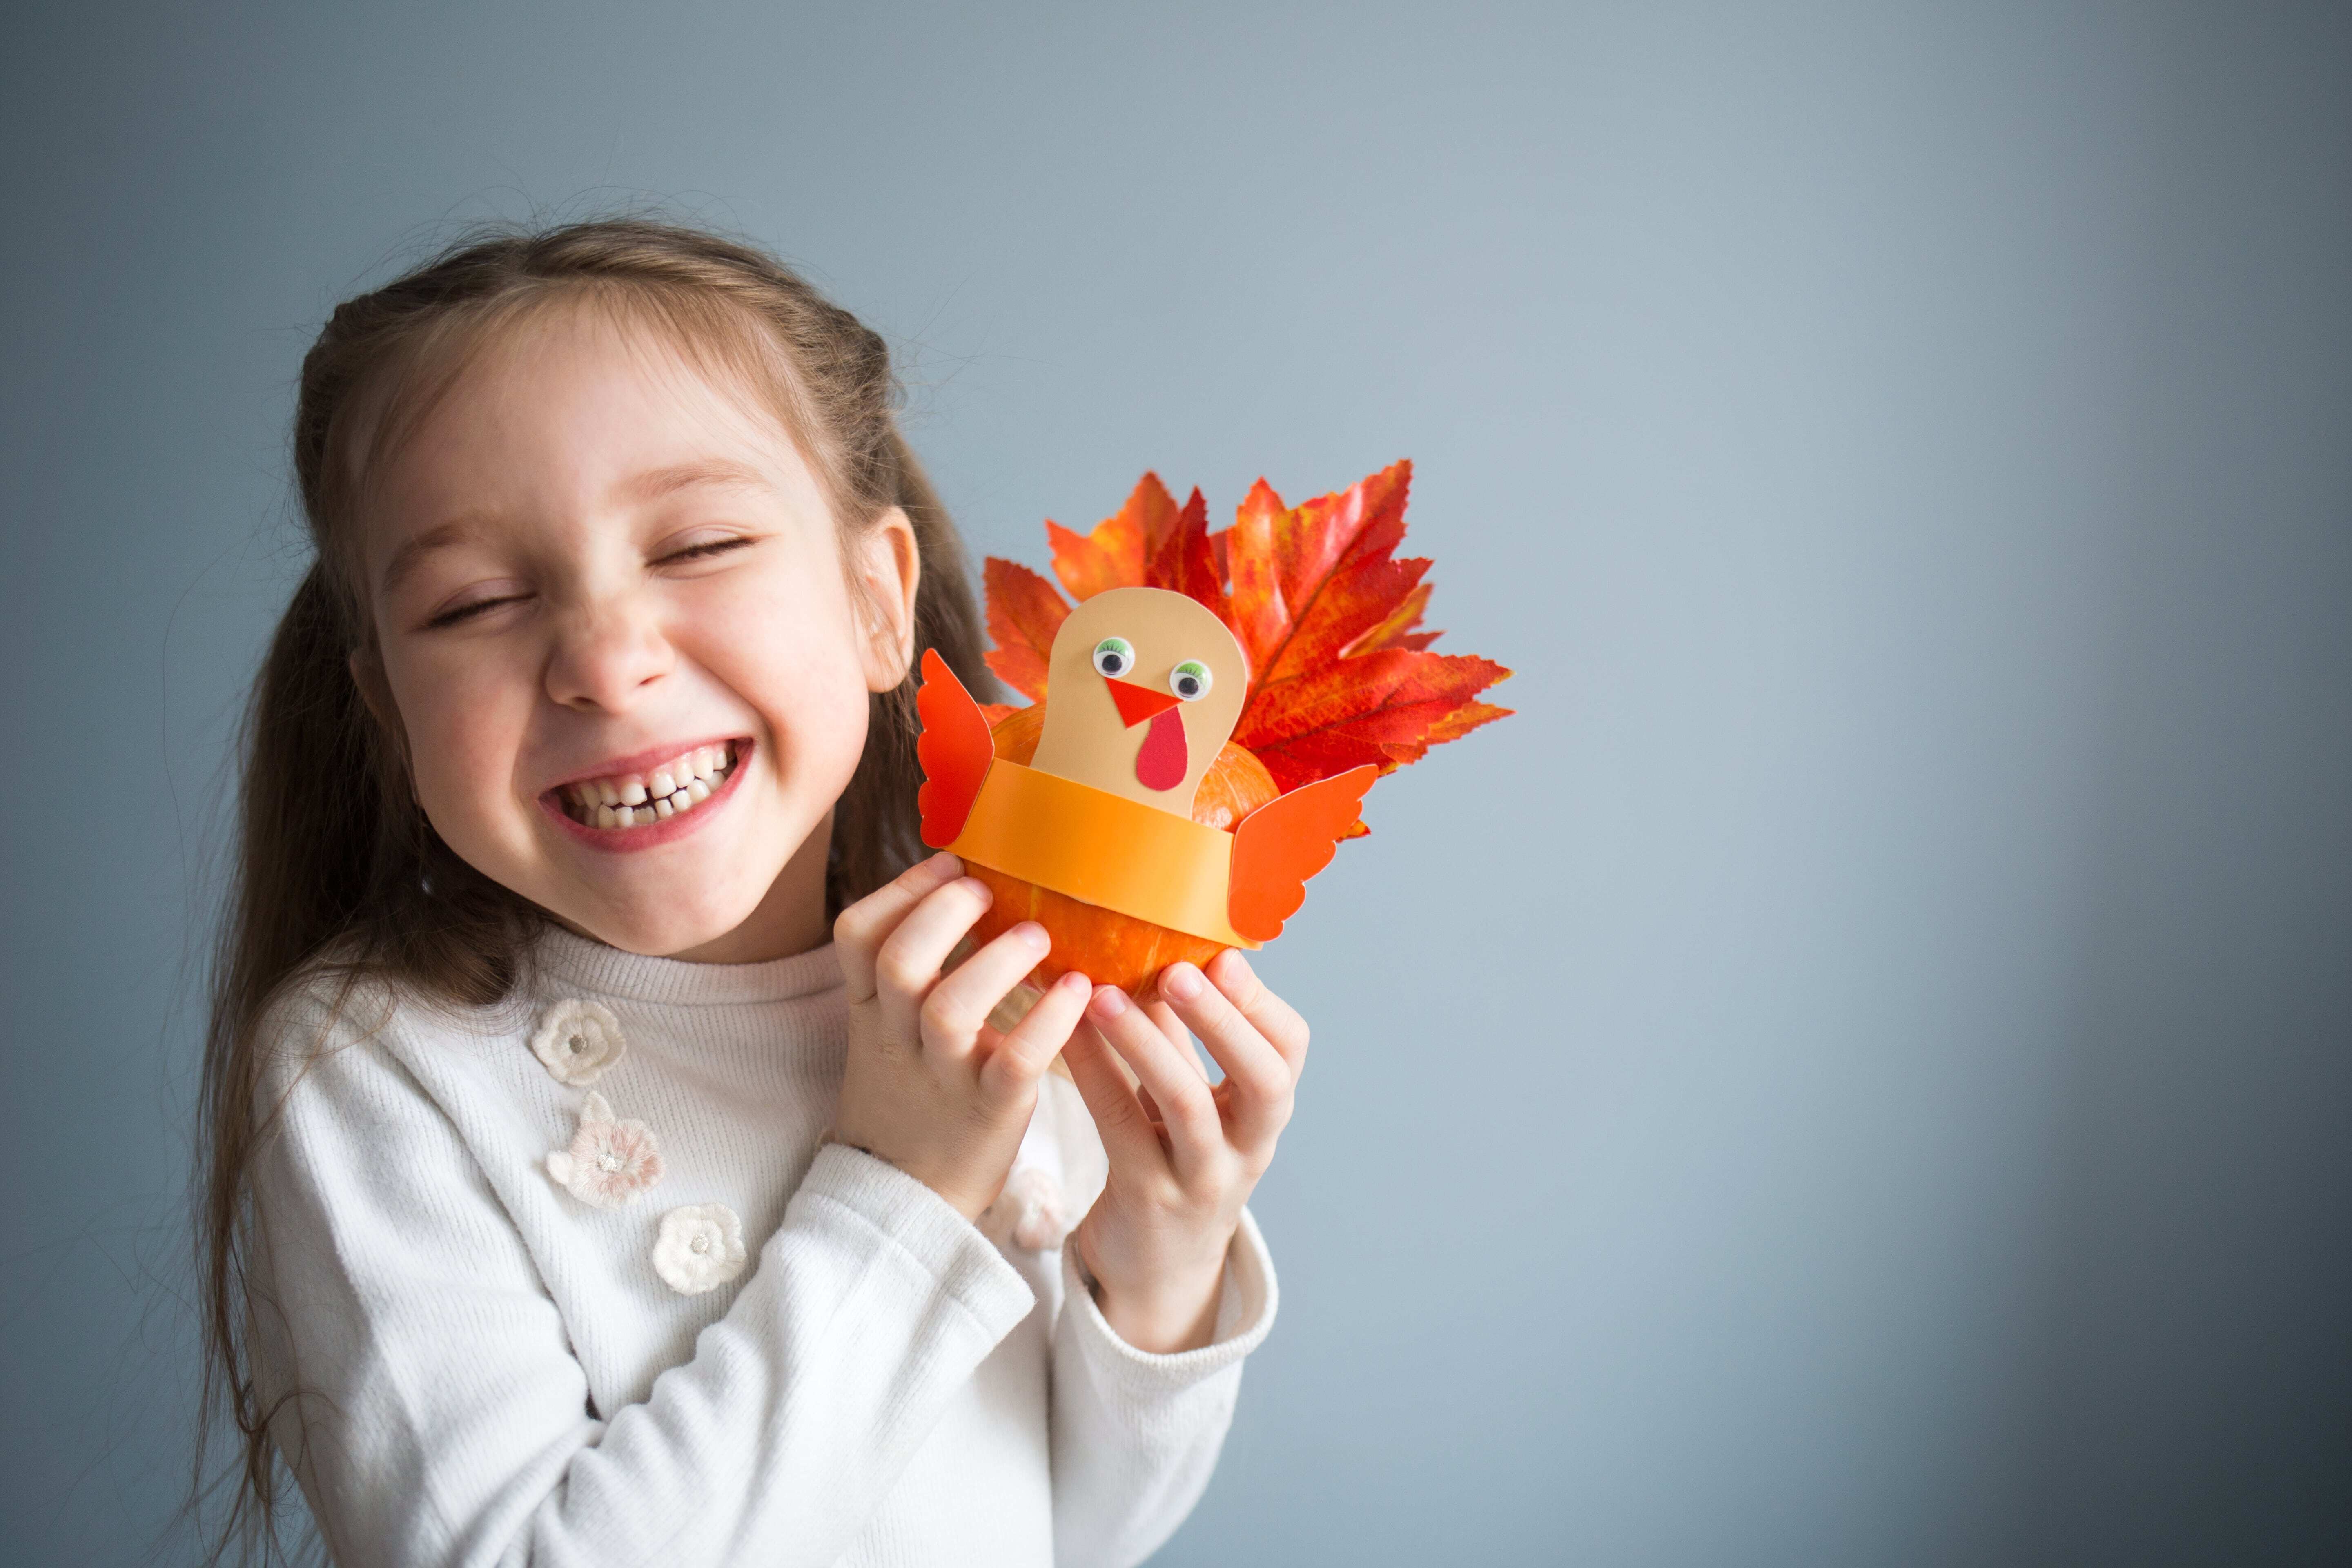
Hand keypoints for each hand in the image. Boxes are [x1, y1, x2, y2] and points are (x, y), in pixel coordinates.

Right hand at [831, 853, 1093, 1219]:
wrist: (906, 1195)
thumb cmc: (915, 1094)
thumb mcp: (891, 1030)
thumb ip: (914, 972)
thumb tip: (963, 888)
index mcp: (871, 1010)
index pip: (856, 935)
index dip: (901, 891)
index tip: (950, 864)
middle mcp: (899, 1037)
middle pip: (898, 961)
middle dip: (941, 912)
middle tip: (986, 889)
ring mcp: (942, 1076)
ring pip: (949, 1008)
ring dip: (996, 961)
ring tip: (1037, 935)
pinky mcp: (989, 1111)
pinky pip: (1015, 1062)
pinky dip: (1048, 1021)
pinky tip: (1079, 990)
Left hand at [1061, 949, 1306, 1352]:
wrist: (1159, 1265)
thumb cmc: (1174, 1155)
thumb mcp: (1194, 1098)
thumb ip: (1184, 1035)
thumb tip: (1161, 946)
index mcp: (1264, 1113)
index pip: (1289, 1052)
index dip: (1261, 1004)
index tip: (1224, 956)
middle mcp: (1247, 1148)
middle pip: (1263, 1082)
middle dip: (1223, 1021)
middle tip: (1179, 971)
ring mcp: (1201, 1179)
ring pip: (1186, 1106)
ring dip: (1146, 1043)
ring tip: (1103, 995)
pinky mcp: (1148, 1199)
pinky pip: (1121, 1128)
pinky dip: (1095, 1074)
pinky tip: (1068, 1036)